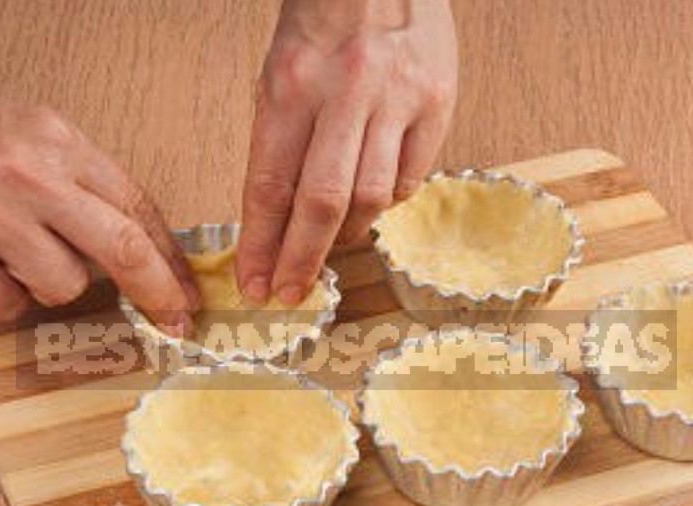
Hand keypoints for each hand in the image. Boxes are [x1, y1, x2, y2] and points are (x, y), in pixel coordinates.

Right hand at [0, 64, 197, 332]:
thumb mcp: (16, 132)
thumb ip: (71, 178)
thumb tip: (129, 238)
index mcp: (53, 137)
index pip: (136, 203)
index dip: (170, 256)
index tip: (187, 288)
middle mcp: (28, 173)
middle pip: (123, 249)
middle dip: (159, 293)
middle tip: (176, 320)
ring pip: (63, 286)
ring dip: (43, 283)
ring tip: (1, 250)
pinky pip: (5, 307)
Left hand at [237, 0, 456, 304]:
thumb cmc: (323, 22)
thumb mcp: (280, 71)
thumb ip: (279, 142)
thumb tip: (278, 219)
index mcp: (292, 86)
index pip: (270, 185)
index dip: (261, 243)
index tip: (255, 281)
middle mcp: (346, 94)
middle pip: (322, 203)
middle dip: (301, 258)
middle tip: (290, 291)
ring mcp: (397, 99)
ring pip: (371, 198)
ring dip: (346, 235)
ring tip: (330, 245)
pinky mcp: (437, 103)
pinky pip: (410, 178)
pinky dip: (387, 202)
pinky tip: (372, 202)